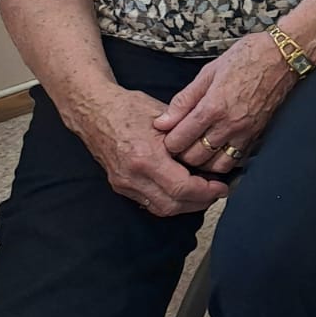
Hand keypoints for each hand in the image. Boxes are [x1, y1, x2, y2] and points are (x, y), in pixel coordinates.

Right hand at [71, 86, 228, 215]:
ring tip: (205, 193)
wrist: (94, 111)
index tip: (221, 187)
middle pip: (172, 205)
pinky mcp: (120, 185)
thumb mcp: (164, 117)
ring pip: (160, 208)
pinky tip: (184, 190)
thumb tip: (214, 152)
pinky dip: (170, 201)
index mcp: (145, 158)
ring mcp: (123, 183)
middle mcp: (132, 176)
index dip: (206, 192)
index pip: (181, 188)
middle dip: (199, 202)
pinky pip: (149, 202)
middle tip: (217, 192)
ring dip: (185, 205)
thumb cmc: (129, 108)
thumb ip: (186, 137)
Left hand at [155, 32, 296, 173]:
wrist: (282, 56)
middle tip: (180, 143)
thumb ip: (184, 100)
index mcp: (212, 107)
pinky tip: (217, 150)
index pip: (179, 140)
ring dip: (203, 161)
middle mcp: (229, 124)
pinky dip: (223, 160)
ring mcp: (245, 132)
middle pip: (194, 157)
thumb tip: (162, 122)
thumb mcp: (208, 72)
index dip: (167, 141)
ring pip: (216, 165)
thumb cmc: (245, 57)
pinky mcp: (257, 134)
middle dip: (182, 153)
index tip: (166, 134)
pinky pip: (236, 160)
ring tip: (197, 149)